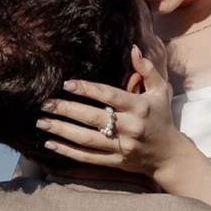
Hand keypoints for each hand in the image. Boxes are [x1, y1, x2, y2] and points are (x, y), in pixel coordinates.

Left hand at [37, 43, 182, 179]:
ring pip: (87, 139)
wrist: (169, 155)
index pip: (109, 96)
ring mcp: (122, 147)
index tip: (66, 84)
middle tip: (44, 103)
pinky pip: (88, 158)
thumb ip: (147, 69)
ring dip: (62, 131)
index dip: (87, 89)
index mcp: (139, 107)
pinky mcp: (116, 162)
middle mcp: (130, 127)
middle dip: (66, 110)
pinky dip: (68, 151)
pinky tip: (50, 143)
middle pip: (93, 118)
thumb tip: (133, 48)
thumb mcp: (161, 91)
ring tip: (41, 122)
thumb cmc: (161, 118)